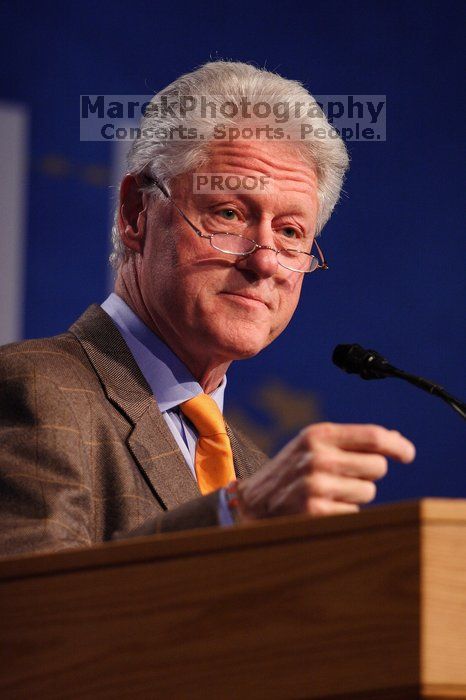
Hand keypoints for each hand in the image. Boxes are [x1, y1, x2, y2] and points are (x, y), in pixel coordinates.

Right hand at [236, 423, 415, 519]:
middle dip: (369, 475)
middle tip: (346, 477)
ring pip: (368, 492)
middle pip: (377, 467)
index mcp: (317, 434)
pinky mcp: (316, 512)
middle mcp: (317, 457)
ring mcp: (316, 485)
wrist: (251, 504)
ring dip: (355, 496)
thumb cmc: (290, 472)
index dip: (397, 445)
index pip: (373, 436)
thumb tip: (395, 438)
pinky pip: (354, 513)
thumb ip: (350, 441)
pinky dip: (343, 514)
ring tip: (327, 493)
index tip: (407, 454)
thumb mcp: (311, 446)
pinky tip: (321, 509)